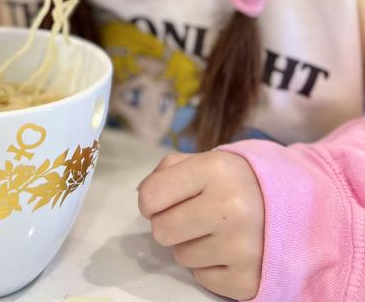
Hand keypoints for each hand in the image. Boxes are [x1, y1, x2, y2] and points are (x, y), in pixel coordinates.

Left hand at [138, 150, 264, 299]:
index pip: (151, 195)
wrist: (297, 209)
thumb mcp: (208, 161)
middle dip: (169, 224)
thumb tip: (143, 195)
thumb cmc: (239, 183)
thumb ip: (169, 170)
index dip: (149, 201)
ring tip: (217, 230)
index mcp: (216, 170)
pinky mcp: (248, 279)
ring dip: (191, 245)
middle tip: (191, 216)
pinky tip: (229, 249)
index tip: (161, 201)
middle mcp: (230, 208)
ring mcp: (242, 247)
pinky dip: (210, 266)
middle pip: (161, 230)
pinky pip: (202, 278)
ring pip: (181, 256)